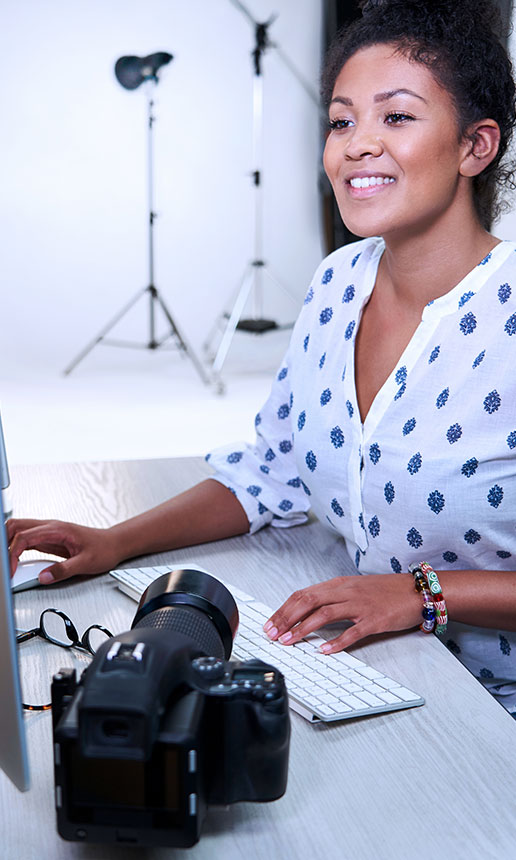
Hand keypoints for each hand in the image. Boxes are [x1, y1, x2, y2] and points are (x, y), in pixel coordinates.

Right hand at [7, 518, 120, 584]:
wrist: (114, 544)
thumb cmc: (104, 549)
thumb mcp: (86, 563)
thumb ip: (64, 570)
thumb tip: (44, 577)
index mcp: (58, 530)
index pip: (25, 537)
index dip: (12, 553)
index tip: (11, 570)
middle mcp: (51, 527)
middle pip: (16, 526)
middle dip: (5, 543)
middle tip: (4, 564)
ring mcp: (48, 532)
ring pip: (19, 530)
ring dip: (9, 543)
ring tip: (7, 563)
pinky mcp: (48, 539)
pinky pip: (26, 539)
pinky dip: (16, 547)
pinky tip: (15, 560)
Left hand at [263, 574, 421, 652]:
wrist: (416, 590)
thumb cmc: (385, 591)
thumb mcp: (354, 588)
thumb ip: (333, 597)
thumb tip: (308, 611)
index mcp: (338, 584)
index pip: (303, 594)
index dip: (284, 609)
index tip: (270, 623)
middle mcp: (346, 592)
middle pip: (308, 601)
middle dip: (286, 618)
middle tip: (272, 634)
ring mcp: (360, 605)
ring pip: (324, 614)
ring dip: (303, 629)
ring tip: (288, 641)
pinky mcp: (374, 620)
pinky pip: (352, 632)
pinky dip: (336, 642)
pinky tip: (323, 650)